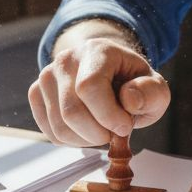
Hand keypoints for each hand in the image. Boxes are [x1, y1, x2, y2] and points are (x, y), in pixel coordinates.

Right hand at [28, 27, 170, 146]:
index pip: (89, 87)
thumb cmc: (132, 83)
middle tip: (114, 132)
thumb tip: (128, 100)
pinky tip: (87, 131)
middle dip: (98, 133)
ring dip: (86, 140)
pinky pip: (50, 132)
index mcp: (96, 51)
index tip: (125, 126)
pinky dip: (72, 141)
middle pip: (71, 111)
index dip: (108, 115)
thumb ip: (151, 93)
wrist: (110, 74)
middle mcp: (66, 60)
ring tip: (102, 130)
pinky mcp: (37, 93)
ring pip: (59, 126)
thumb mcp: (155, 87)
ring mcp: (47, 76)